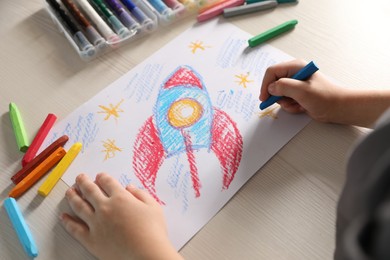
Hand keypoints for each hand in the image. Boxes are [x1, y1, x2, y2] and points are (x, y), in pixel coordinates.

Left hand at [60, 173, 181, 259]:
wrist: (146, 254)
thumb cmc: (153, 231)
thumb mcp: (153, 207)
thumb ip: (141, 194)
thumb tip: (130, 187)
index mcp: (120, 198)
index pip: (107, 182)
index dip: (102, 177)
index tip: (99, 176)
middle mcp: (105, 207)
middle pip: (90, 191)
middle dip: (83, 182)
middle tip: (80, 177)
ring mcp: (96, 223)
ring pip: (79, 206)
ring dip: (73, 197)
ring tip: (69, 191)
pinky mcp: (91, 239)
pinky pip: (75, 229)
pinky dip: (68, 222)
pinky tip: (63, 217)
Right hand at [260, 59, 341, 122]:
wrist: (339, 108)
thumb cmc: (325, 97)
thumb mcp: (302, 91)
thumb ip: (284, 87)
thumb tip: (270, 88)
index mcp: (296, 67)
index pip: (272, 72)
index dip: (266, 85)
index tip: (264, 98)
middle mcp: (294, 73)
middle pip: (274, 83)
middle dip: (277, 96)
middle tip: (285, 102)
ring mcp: (296, 85)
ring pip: (279, 94)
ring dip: (285, 102)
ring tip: (297, 105)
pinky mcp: (298, 94)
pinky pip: (286, 100)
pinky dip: (291, 106)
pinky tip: (301, 107)